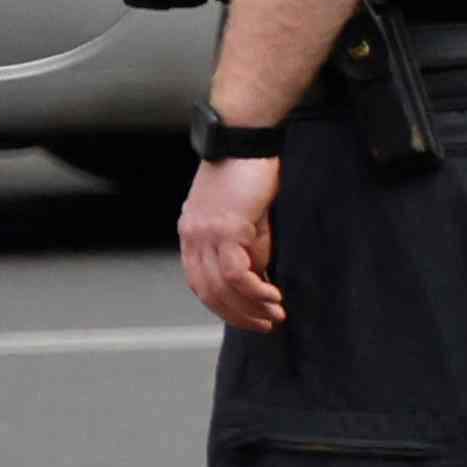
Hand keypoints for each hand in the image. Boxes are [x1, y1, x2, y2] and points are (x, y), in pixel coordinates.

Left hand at [178, 152, 282, 332]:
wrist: (244, 141)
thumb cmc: (248, 173)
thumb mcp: (246, 218)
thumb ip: (248, 247)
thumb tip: (258, 277)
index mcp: (191, 234)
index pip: (200, 283)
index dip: (224, 307)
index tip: (249, 318)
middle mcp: (192, 237)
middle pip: (207, 291)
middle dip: (237, 315)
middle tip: (265, 325)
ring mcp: (205, 234)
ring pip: (221, 287)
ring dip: (249, 307)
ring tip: (274, 315)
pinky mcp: (225, 229)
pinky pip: (235, 272)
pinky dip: (254, 291)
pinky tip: (273, 296)